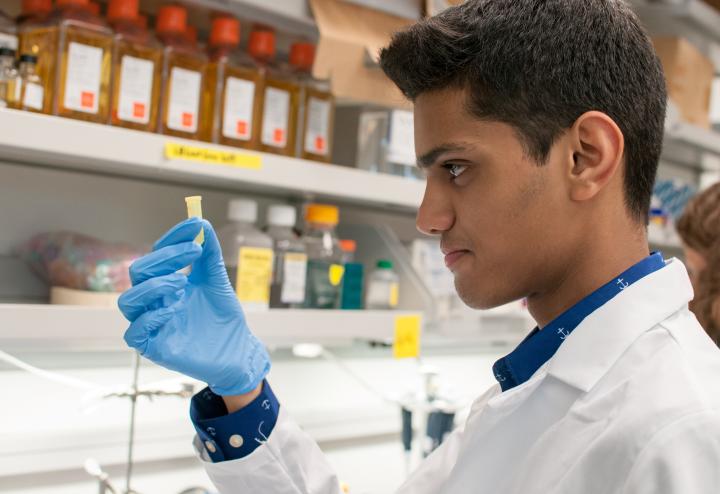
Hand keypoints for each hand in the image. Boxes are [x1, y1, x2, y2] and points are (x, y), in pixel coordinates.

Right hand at [118, 217, 269, 394]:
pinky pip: (134, 332)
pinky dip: (150, 317)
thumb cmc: (224, 317)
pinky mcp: (154, 347)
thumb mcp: (217, 280)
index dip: (173, 238)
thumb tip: (202, 223)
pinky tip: (174, 309)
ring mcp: (152, 323)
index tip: (195, 227)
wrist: (238, 350)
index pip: (157, 253)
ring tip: (182, 282)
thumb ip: (209, 254)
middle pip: (138, 271)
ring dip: (153, 286)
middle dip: (164, 257)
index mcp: (166, 282)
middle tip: (194, 252)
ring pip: (127, 301)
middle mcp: (154, 300)